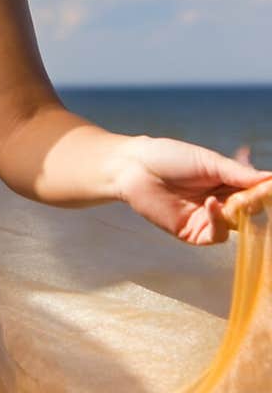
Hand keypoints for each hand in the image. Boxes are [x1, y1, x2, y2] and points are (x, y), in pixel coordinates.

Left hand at [116, 135, 271, 244]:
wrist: (134, 167)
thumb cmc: (169, 158)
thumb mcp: (209, 161)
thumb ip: (238, 173)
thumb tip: (269, 179)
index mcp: (226, 183)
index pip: (255, 191)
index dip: (265, 190)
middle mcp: (221, 202)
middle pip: (250, 210)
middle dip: (257, 203)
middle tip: (263, 195)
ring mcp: (207, 219)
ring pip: (237, 225)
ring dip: (241, 213)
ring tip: (238, 199)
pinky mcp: (192, 233)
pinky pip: (216, 234)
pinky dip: (219, 220)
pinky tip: (213, 204)